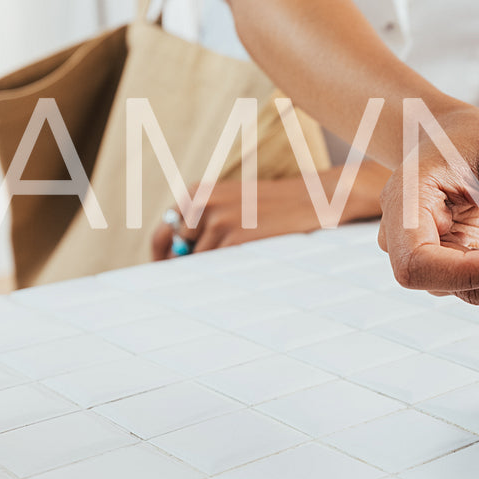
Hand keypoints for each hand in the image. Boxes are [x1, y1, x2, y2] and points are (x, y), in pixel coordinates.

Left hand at [151, 161, 391, 258]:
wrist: (315, 199)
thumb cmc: (275, 206)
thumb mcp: (234, 204)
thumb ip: (205, 225)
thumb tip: (178, 259)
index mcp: (198, 192)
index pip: (164, 231)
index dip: (162, 256)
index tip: (169, 273)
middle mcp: (201, 204)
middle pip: (174, 251)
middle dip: (182, 268)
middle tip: (189, 285)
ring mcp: (216, 221)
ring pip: (197, 263)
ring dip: (212, 273)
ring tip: (238, 268)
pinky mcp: (234, 238)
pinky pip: (217, 268)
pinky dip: (226, 275)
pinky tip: (248, 266)